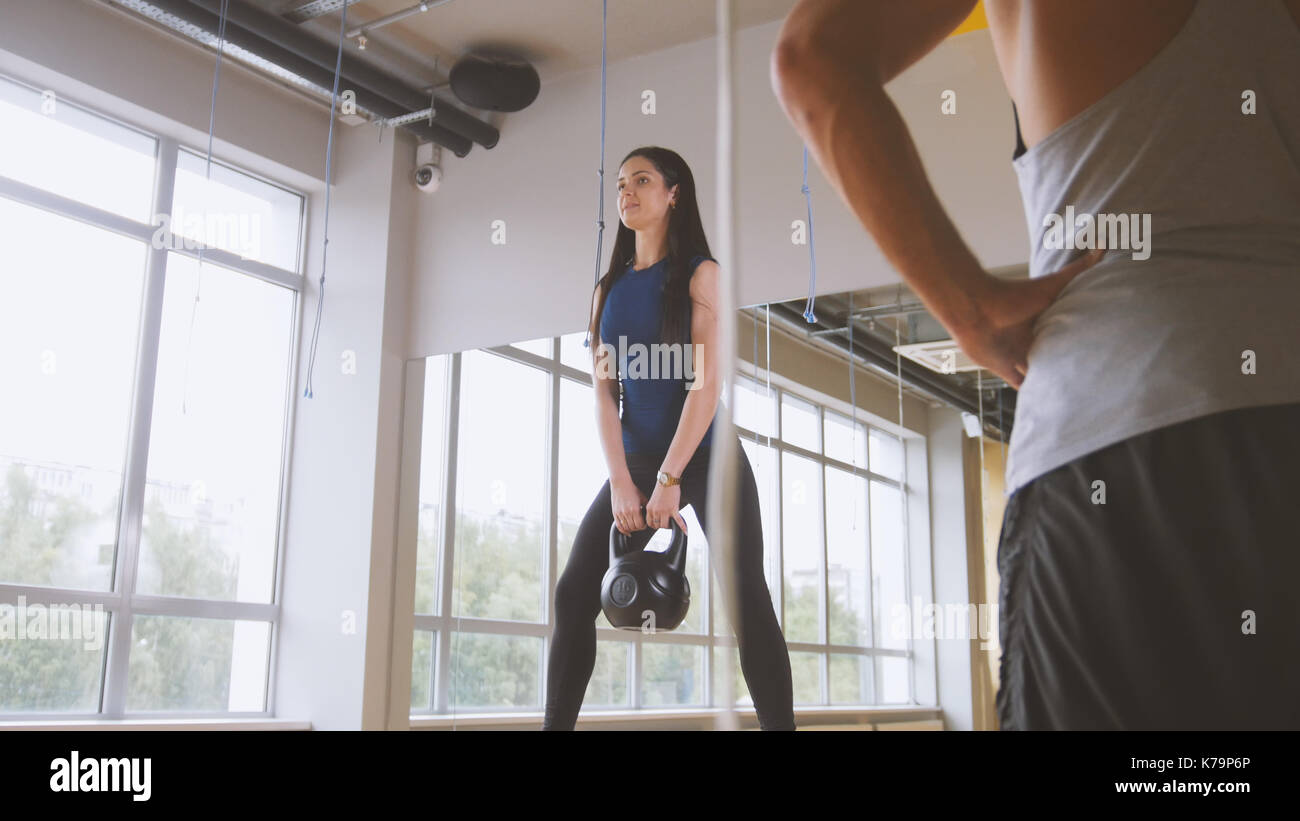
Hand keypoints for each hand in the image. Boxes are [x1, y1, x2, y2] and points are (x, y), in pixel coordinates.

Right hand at [610, 477, 647, 534]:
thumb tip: (651, 515)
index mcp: (635, 509)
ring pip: (626, 528)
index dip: (644, 526)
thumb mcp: (643, 498)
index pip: (640, 525)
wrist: (620, 484)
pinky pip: (618, 526)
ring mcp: (620, 513)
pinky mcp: (615, 513)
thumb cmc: (632, 490)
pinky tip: (627, 532)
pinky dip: (623, 530)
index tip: (645, 524)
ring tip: (634, 526)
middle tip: (640, 525)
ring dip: (631, 529)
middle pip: (634, 527)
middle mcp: (627, 512)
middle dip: (638, 528)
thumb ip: (647, 507)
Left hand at [645, 483, 687, 533]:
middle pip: (657, 526)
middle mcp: (655, 511)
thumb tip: (657, 517)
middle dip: (662, 525)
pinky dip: (682, 526)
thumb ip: (654, 509)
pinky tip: (686, 531)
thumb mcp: (653, 500)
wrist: (668, 480)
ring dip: (670, 526)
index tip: (658, 523)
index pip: (649, 523)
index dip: (654, 525)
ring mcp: (664, 511)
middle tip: (667, 523)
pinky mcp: (673, 509)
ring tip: (673, 523)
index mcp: (649, 508)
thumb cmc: (662, 488)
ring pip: (665, 525)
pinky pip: (678, 521)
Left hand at [951, 248, 1104, 389]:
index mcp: (1047, 324)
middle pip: (1057, 358)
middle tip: (1098, 379)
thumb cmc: (1011, 296)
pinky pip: (1020, 386)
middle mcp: (1035, 340)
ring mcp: (1020, 356)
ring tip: (1079, 396)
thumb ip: (1077, 269)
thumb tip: (1103, 245)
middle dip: (1072, 367)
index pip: (1070, 337)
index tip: (1107, 353)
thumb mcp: (1052, 285)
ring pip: (1040, 374)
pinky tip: (1048, 405)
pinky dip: (1032, 395)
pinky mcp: (1005, 369)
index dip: (1085, 345)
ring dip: (1053, 382)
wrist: (975, 309)